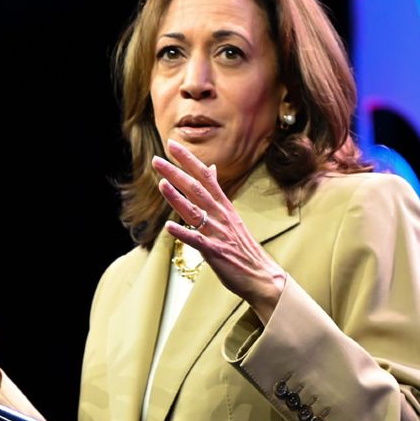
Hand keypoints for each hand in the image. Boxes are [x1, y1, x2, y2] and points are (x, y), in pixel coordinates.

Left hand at [154, 139, 286, 322]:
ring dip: (177, 198)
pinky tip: (169, 228)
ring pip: (195, 211)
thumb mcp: (232, 215)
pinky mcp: (216, 252)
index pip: (206, 176)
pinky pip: (197, 241)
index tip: (173, 145)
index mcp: (225, 206)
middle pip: (197, 190)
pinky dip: (183, 234)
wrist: (262, 276)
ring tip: (161, 185)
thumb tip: (211, 169)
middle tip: (157, 160)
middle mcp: (221, 216)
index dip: (189, 160)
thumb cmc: (243, 247)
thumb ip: (218, 193)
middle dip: (177, 174)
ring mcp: (218, 233)